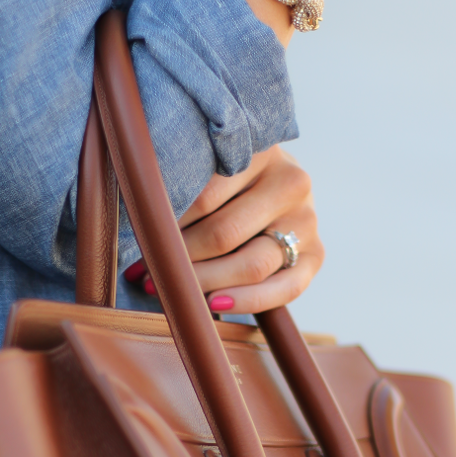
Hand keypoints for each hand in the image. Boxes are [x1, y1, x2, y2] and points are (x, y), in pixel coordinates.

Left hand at [125, 145, 323, 313]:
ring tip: (172, 290)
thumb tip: (139, 218)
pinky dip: (247, 302)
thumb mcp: (209, 162)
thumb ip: (186, 179)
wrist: (275, 186)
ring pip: (251, 265)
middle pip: (224, 234)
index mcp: (261, 150)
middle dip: (181, 259)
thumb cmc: (226, 178)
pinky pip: (285, 289)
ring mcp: (307, 220)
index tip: (139, 241)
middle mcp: (291, 182)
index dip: (168, 224)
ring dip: (205, 282)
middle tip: (145, 273)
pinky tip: (216, 306)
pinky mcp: (316, 254)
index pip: (205, 197)